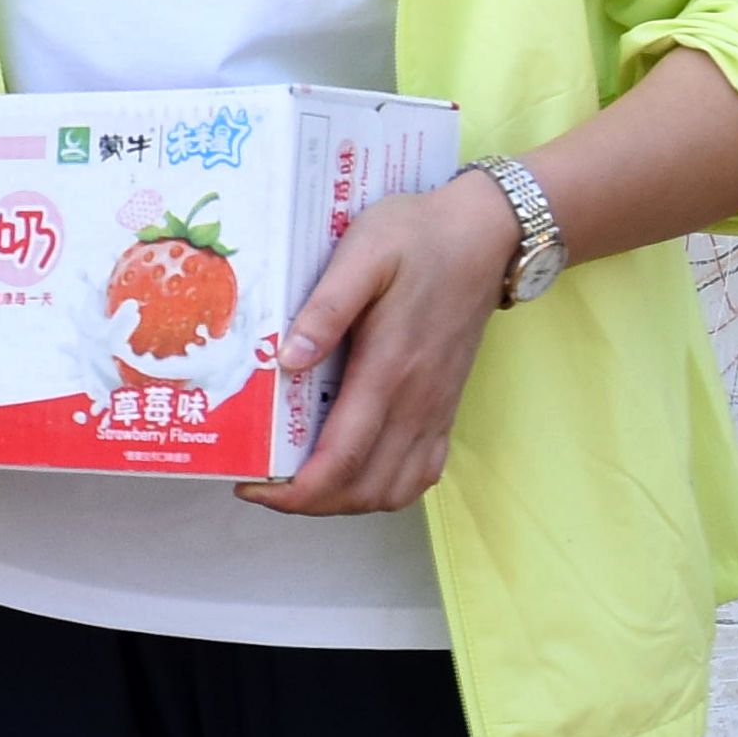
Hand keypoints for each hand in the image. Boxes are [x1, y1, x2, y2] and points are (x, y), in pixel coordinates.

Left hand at [247, 172, 517, 518]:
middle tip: (264, 483)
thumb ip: (326, 308)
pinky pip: (421, 473)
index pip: (341, 460)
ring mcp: (436, 409)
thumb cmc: (417, 237)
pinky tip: (353, 472)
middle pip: (364, 488)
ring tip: (301, 481)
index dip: (294, 490)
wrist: (486, 234)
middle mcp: (417, 402)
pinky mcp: (446, 406)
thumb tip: (288, 361)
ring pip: (393, 490)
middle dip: (309, 502)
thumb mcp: (363, 254)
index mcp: (389, 371)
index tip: (251, 485)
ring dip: (344, 501)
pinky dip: (384, 488)